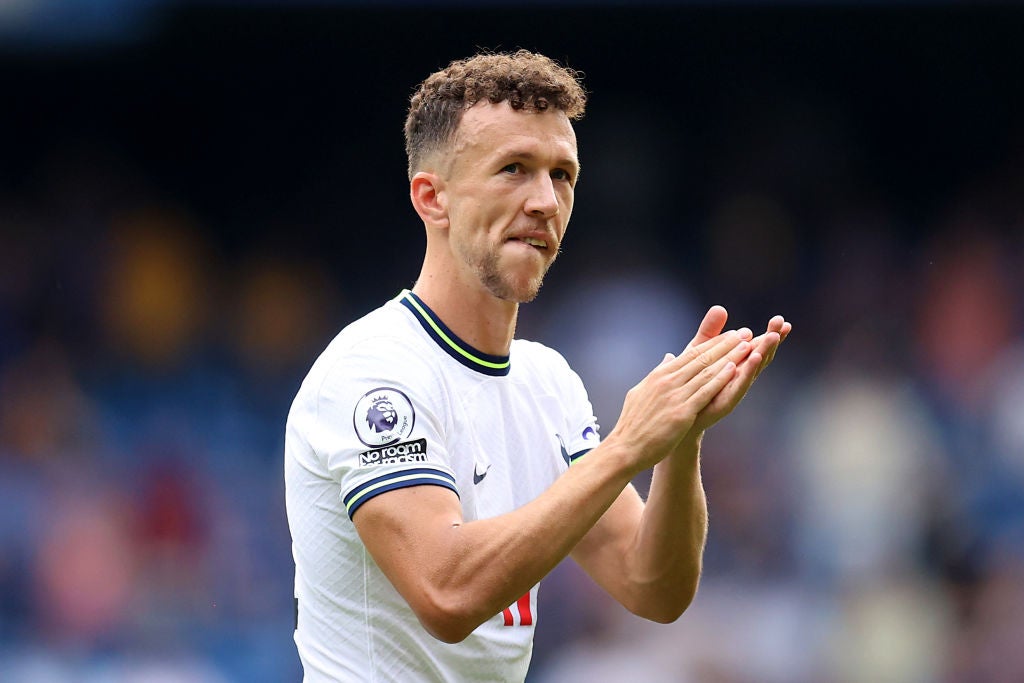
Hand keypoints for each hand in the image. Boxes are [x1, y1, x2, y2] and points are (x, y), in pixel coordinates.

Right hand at [608, 329, 749, 474]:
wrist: (625, 448)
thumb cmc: (633, 424)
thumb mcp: (642, 391)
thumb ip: (658, 374)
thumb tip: (668, 357)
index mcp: (659, 375)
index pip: (690, 354)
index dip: (713, 343)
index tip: (730, 334)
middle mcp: (667, 381)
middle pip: (701, 358)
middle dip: (725, 344)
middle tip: (744, 333)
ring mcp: (674, 396)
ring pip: (706, 371)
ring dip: (728, 357)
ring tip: (746, 345)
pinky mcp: (681, 413)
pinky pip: (705, 392)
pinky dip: (720, 379)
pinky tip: (734, 369)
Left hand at [682, 306, 790, 435]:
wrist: (676, 415)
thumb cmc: (689, 383)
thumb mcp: (698, 351)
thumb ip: (710, 331)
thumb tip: (720, 308)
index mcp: (735, 364)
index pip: (757, 347)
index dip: (770, 335)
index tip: (782, 320)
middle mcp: (738, 377)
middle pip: (760, 356)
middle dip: (772, 340)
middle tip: (783, 323)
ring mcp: (733, 390)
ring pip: (753, 369)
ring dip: (764, 352)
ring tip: (773, 337)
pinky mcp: (725, 402)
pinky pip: (739, 385)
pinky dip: (748, 371)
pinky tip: (755, 358)